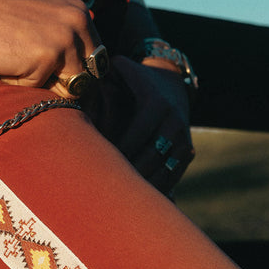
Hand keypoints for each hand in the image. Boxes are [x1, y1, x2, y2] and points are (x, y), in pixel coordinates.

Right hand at [0, 0, 101, 94]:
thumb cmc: (0, 20)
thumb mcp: (45, 24)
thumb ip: (66, 43)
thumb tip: (79, 85)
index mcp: (80, 13)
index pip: (97, 61)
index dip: (74, 73)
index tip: (50, 68)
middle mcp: (79, 23)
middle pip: (87, 78)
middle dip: (62, 82)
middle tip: (31, 66)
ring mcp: (65, 40)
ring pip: (67, 87)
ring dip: (41, 82)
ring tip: (19, 60)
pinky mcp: (47, 57)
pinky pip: (41, 88)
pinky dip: (22, 83)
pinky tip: (7, 61)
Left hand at [86, 55, 193, 192]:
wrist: (173, 84)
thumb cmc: (137, 78)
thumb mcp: (124, 69)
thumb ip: (104, 72)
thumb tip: (80, 80)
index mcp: (157, 104)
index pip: (137, 133)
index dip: (120, 149)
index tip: (103, 163)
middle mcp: (174, 122)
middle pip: (151, 155)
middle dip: (130, 172)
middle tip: (108, 188)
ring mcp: (184, 139)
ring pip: (164, 170)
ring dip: (144, 186)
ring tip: (121, 199)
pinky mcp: (188, 153)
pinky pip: (173, 176)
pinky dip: (156, 188)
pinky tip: (138, 200)